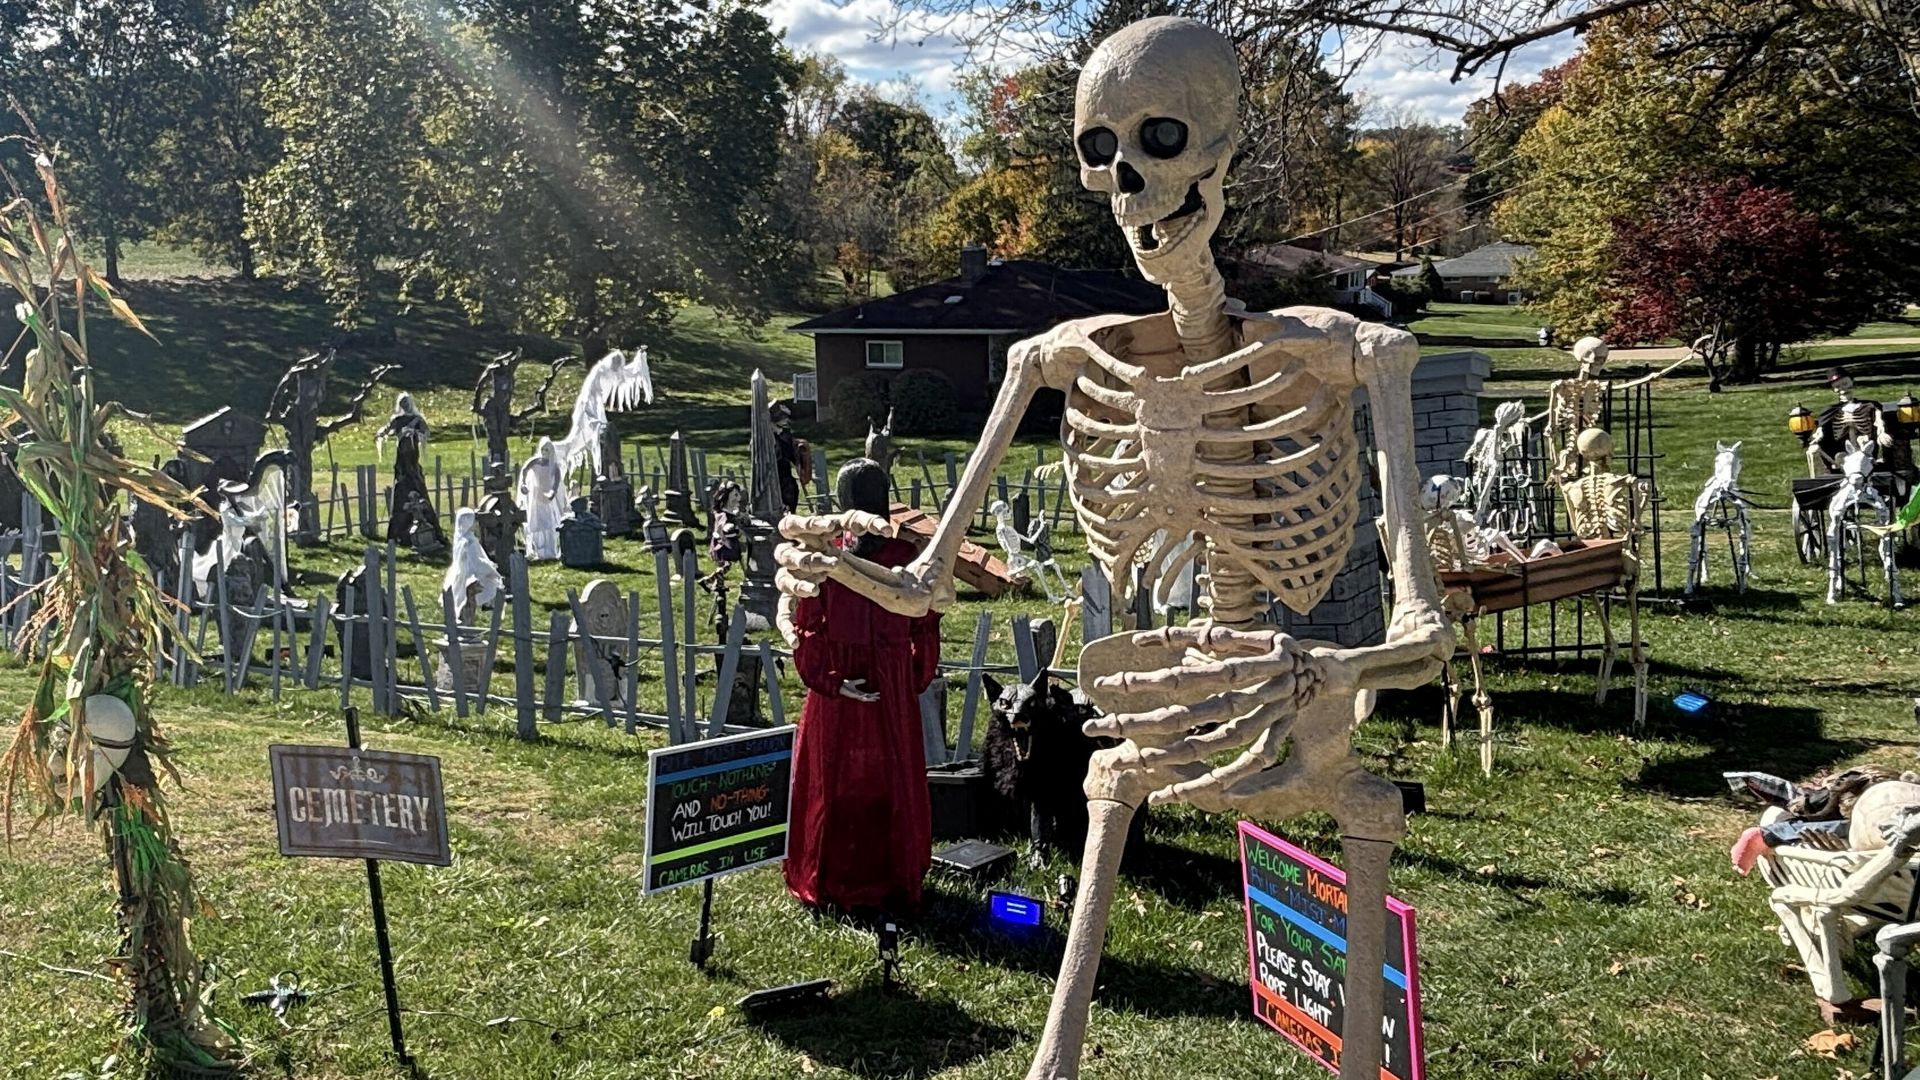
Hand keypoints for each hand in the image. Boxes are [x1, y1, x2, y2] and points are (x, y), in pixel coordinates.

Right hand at [775, 511, 939, 616]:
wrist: (831, 554)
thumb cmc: (837, 535)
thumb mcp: (852, 523)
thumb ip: (867, 522)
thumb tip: (887, 530)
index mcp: (801, 533)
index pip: (791, 524)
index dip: (806, 525)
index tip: (829, 526)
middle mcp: (791, 553)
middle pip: (785, 554)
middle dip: (808, 559)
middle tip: (833, 564)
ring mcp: (790, 575)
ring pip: (782, 580)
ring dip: (798, 585)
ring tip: (815, 590)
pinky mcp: (792, 595)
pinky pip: (784, 611)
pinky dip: (786, 625)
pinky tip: (795, 641)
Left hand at [838, 678, 879, 702]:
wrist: (839, 686)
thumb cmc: (845, 685)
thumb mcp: (854, 682)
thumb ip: (859, 681)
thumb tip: (865, 680)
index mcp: (859, 693)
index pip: (868, 694)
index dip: (873, 694)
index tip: (878, 694)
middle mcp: (858, 695)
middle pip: (868, 697)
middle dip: (873, 697)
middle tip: (879, 698)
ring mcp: (855, 696)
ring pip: (864, 698)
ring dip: (870, 698)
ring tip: (875, 699)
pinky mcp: (853, 695)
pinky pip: (859, 696)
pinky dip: (863, 697)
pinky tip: (866, 697)